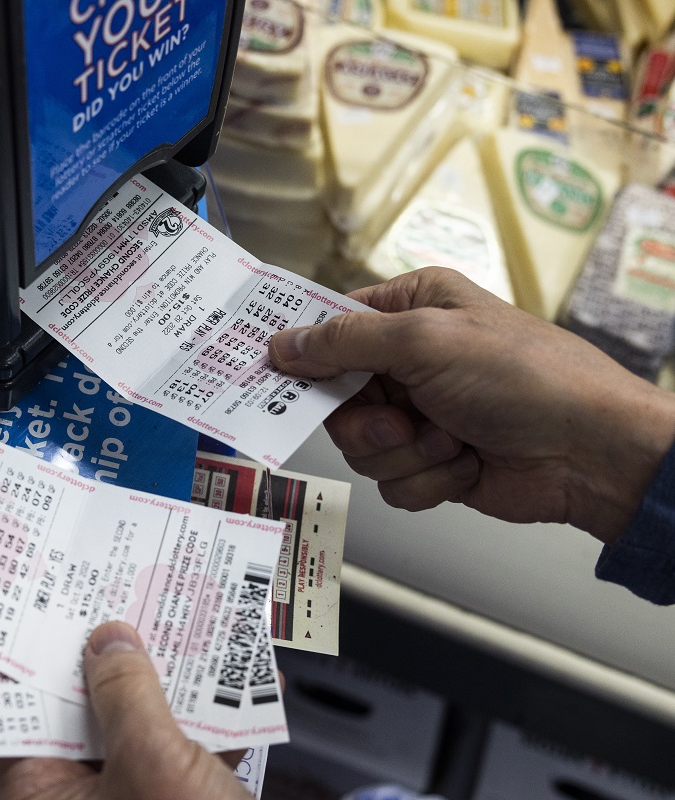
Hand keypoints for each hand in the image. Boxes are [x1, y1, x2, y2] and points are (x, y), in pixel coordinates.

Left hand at [0, 622, 250, 799]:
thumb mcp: (155, 762)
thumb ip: (127, 694)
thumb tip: (108, 641)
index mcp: (40, 798)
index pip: (25, 712)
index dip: (45, 658)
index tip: (58, 609)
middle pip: (83, 717)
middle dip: (115, 663)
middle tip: (128, 606)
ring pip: (134, 733)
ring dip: (167, 687)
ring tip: (187, 633)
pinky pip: (175, 759)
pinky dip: (202, 724)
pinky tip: (235, 688)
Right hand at [267, 267, 674, 543]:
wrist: (590, 452)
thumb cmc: (528, 378)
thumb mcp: (426, 341)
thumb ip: (345, 342)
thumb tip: (282, 343)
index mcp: (411, 307)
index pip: (331, 326)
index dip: (303, 353)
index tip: (276, 375)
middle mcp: (411, 358)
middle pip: (335, 397)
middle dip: (368, 421)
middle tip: (400, 420)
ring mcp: (420, 412)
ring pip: (359, 446)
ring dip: (404, 451)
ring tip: (450, 439)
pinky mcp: (431, 460)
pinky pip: (389, 480)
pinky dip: (426, 478)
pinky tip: (465, 463)